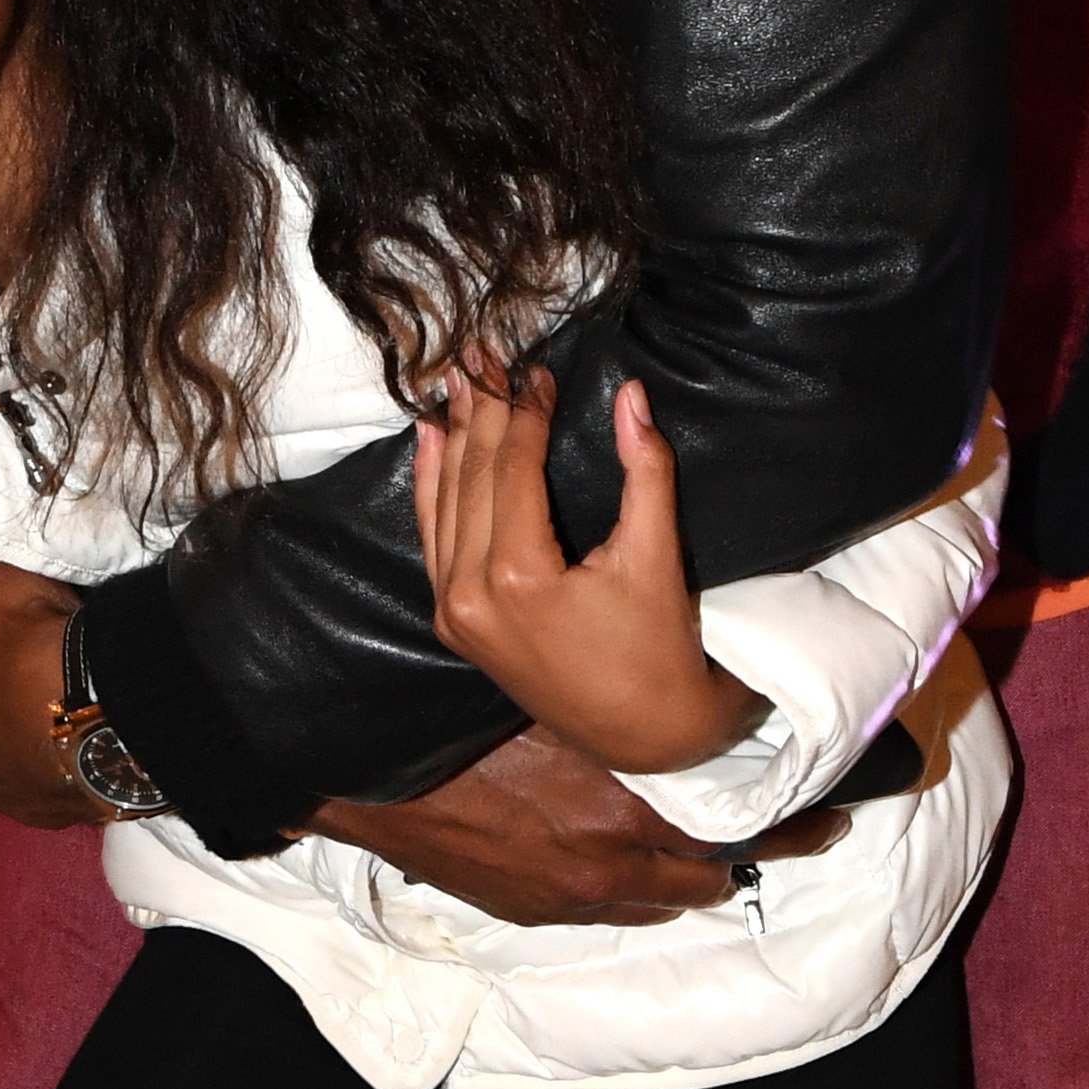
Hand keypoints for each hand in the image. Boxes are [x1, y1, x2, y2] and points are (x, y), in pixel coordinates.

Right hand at [314, 724, 846, 929]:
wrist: (382, 784)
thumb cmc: (466, 730)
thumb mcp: (562, 711)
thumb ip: (626, 724)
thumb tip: (682, 708)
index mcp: (623, 812)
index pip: (738, 835)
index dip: (794, 830)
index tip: (834, 818)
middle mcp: (608, 868)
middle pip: (707, 878)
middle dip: (745, 857)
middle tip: (783, 832)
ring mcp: (571, 897)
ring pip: (660, 899)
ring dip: (688, 875)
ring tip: (709, 848)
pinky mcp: (535, 910)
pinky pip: (611, 909)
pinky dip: (638, 890)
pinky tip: (636, 865)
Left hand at [412, 366, 765, 773]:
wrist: (641, 734)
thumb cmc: (658, 648)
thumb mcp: (656, 557)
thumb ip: (645, 471)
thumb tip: (631, 395)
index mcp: (518, 577)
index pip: (513, 468)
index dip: (524, 411)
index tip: (538, 369)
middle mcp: (470, 594)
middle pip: (473, 478)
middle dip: (480, 411)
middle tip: (483, 353)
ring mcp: (454, 612)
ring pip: (444, 504)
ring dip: (451, 439)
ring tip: (455, 381)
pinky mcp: (453, 623)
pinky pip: (433, 541)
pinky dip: (430, 489)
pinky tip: (429, 442)